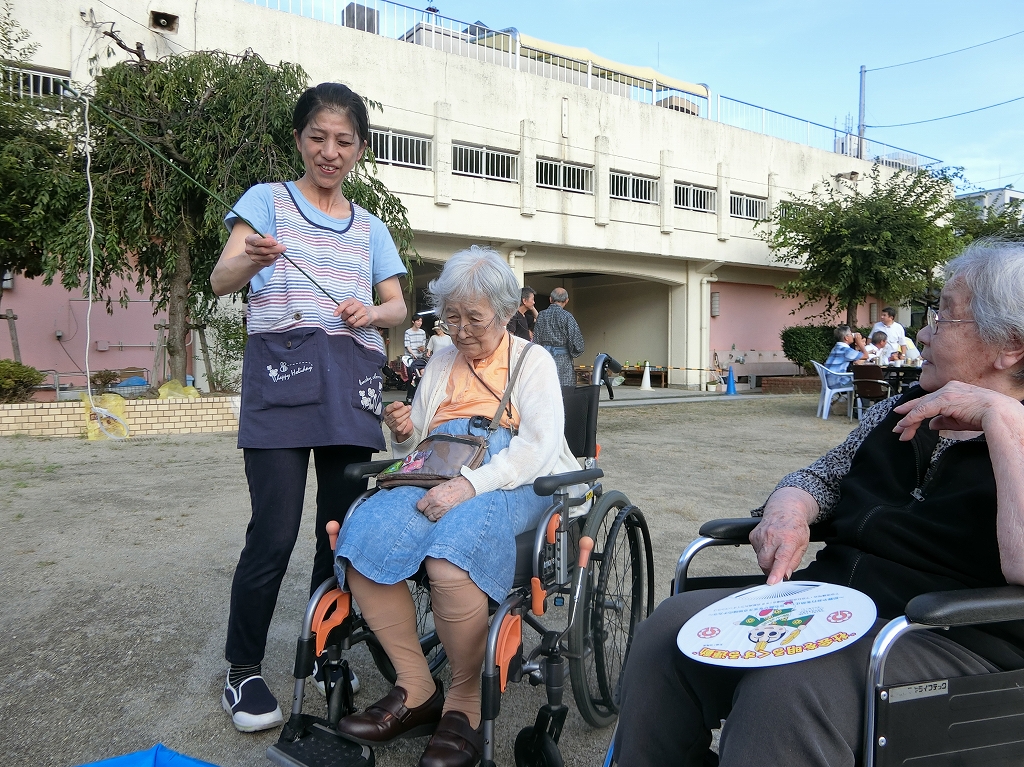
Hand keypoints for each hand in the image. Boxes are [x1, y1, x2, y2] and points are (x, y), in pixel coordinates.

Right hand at [244, 233, 285, 266]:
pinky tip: (277, 254)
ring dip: (276, 253)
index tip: (276, 242)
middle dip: (275, 249)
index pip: (257, 241)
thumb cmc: (262, 240)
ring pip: (268, 257)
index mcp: (249, 240)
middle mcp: (249, 249)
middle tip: (284, 247)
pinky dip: (275, 258)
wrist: (258, 249)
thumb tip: (275, 243)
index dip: (267, 242)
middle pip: (263, 250)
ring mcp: (253, 257)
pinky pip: (269, 262)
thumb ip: (268, 237)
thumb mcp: (264, 236)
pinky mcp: (258, 263)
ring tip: (281, 250)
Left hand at [335, 298, 377, 327]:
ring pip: (351, 320)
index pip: (345, 304)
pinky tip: (355, 323)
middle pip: (347, 311)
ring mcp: (363, 311)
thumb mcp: (349, 306)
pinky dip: (353, 325)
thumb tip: (335, 313)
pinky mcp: (366, 318)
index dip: (339, 309)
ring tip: (350, 321)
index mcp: (353, 300)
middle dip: (344, 317)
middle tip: (344, 319)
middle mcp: (359, 304)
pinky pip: (355, 325)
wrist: (370, 313)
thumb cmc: (356, 310)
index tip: (335, 315)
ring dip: (348, 323)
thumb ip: (342, 308)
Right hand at [383, 401, 413, 442]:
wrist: (405, 426)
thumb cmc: (401, 416)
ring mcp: (391, 426)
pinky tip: (406, 419)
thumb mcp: (399, 408)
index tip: (401, 404)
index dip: (394, 406)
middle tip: (408, 408)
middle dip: (403, 410)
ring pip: (398, 420)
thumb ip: (399, 405)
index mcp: (386, 413)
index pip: (388, 409)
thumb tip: (400, 404)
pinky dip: (405, 422)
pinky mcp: (397, 430)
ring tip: (408, 413)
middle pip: (394, 414)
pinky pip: (401, 426)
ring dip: (405, 415)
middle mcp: (387, 419)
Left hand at [416, 476, 475, 521]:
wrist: (466, 487)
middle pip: (425, 513)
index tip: (426, 505)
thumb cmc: (453, 486)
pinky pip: (438, 520)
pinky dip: (439, 518)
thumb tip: (423, 503)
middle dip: (428, 510)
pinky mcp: (448, 514)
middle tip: (434, 506)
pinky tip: (443, 513)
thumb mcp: (438, 488)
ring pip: (431, 518)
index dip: (422, 506)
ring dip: (433, 515)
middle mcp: (435, 503)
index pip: (419, 506)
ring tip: (439, 509)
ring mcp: (442, 510)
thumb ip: (430, 496)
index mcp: (431, 494)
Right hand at [749, 488, 815, 584]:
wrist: (784, 510)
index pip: (781, 558)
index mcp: (788, 539)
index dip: (776, 571)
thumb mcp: (803, 545)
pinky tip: (770, 545)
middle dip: (770, 570)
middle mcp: (773, 536)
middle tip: (778, 569)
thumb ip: (794, 562)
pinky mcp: (753, 536)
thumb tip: (785, 575)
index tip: (772, 581)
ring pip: (760, 559)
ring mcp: (761, 535)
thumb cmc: (795, 527)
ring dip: (767, 561)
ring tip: (776, 550)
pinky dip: (763, 553)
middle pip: (766, 562)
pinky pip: (756, 552)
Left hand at [893, 381, 1022, 439]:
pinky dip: (913, 417)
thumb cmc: (984, 417)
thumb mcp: (959, 420)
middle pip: (922, 403)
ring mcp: (946, 392)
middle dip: (908, 416)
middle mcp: (948, 388)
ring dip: (908, 420)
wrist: (999, 413)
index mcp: (952, 390)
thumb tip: (931, 425)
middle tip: (897, 428)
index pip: (929, 401)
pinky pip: (923, 409)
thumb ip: (943, 420)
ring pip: (921, 406)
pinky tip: (905, 424)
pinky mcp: (945, 399)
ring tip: (899, 431)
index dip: (915, 410)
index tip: (904, 419)